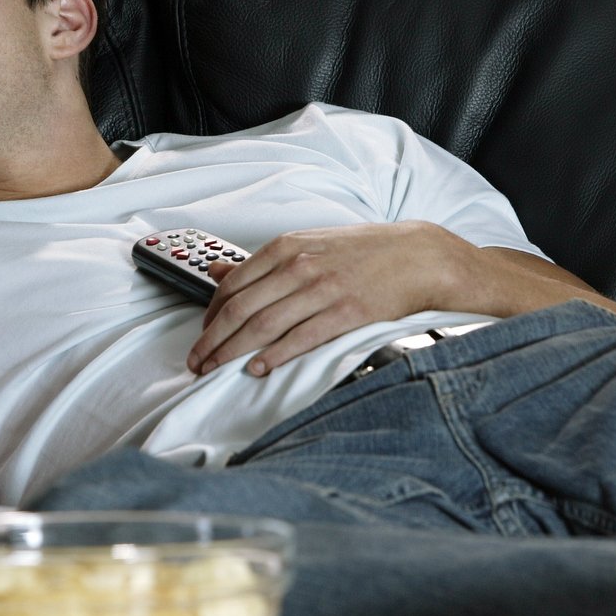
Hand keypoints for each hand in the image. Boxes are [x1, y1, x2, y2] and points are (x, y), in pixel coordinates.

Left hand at [188, 222, 475, 376]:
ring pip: (263, 326)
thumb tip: (219, 271)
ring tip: (216, 370)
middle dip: (212, 341)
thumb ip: (263, 263)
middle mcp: (300, 266)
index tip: (200, 337)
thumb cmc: (363, 253)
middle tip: (196, 363)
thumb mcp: (307, 244)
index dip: (209, 316)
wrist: (418, 256)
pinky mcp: (347, 313)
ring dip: (233, 353)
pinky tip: (257, 368)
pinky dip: (274, 356)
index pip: (232, 285)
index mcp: (287, 247)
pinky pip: (301, 338)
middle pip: (240, 309)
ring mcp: (323, 289)